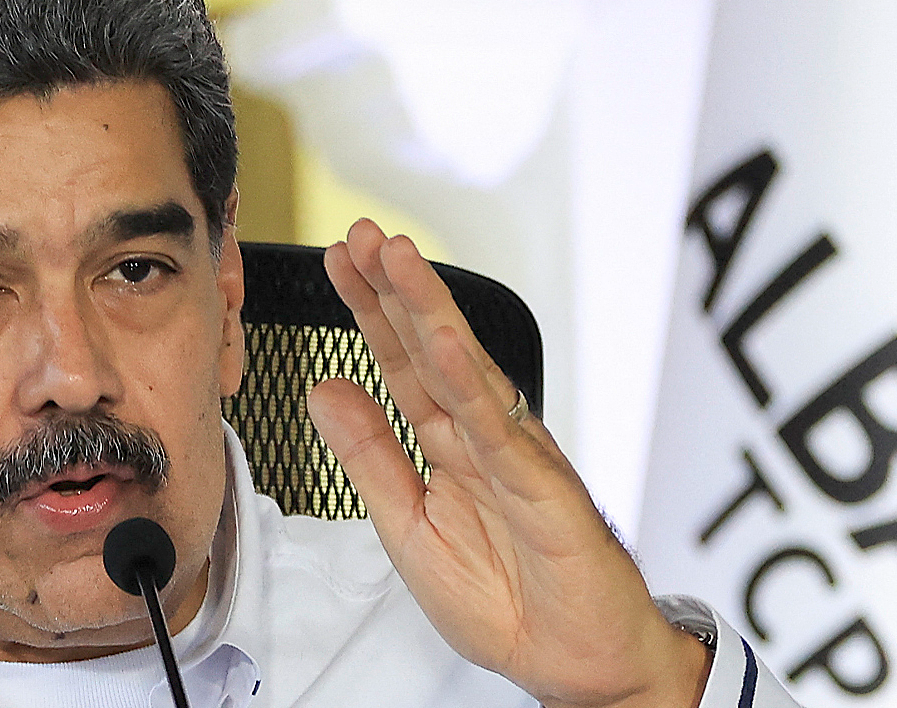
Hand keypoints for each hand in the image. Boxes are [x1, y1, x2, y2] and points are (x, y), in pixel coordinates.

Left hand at [306, 219, 710, 707]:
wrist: (573, 662)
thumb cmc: (507, 601)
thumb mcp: (408, 526)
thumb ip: (369, 457)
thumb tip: (323, 389)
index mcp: (448, 446)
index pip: (399, 365)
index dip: (369, 312)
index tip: (340, 262)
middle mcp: (481, 437)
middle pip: (428, 350)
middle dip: (394, 289)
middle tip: (361, 234)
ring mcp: (514, 455)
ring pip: (463, 370)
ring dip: (428, 310)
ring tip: (394, 258)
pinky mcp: (542, 487)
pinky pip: (498, 427)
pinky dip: (468, 381)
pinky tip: (440, 339)